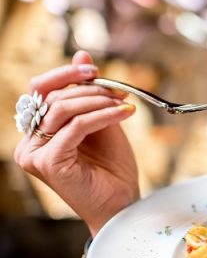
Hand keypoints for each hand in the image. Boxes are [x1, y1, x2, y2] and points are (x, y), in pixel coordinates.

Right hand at [14, 50, 138, 236]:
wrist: (122, 203)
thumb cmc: (111, 167)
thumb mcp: (102, 121)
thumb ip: (89, 92)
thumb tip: (82, 53)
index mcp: (37, 132)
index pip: (41, 91)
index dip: (66, 74)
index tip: (94, 69)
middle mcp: (29, 143)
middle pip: (51, 97)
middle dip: (90, 88)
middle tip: (120, 90)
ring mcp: (35, 154)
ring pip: (62, 109)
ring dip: (98, 100)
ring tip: (124, 103)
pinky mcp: (49, 163)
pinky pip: (76, 127)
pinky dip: (102, 116)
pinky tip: (125, 114)